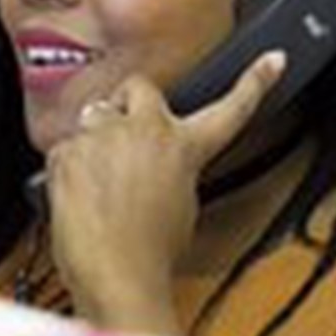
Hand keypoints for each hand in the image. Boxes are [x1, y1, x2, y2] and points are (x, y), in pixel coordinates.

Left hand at [45, 50, 286, 335]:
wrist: (115, 274)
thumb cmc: (149, 254)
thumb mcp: (181, 208)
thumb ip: (173, 170)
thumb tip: (155, 163)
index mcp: (185, 148)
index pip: (231, 108)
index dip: (255, 81)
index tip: (272, 60)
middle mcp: (146, 131)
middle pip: (139, 87)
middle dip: (129, 102)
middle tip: (124, 132)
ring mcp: (105, 136)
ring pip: (94, 116)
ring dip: (95, 139)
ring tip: (98, 181)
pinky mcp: (68, 149)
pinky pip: (63, 147)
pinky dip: (68, 168)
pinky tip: (78, 197)